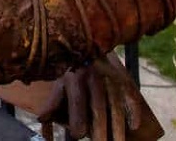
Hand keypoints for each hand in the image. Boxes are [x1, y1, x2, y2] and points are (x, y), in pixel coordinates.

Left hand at [34, 57, 160, 140]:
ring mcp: (110, 79)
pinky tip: (133, 127)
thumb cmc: (73, 73)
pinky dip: (133, 111)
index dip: (77, 118)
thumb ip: (53, 102)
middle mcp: (93, 78)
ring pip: (116, 105)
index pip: (77, 101)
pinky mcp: (124, 81)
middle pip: (98, 107)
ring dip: (118, 126)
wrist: (92, 44)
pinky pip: (131, 96)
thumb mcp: (60, 84)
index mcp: (74, 78)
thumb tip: (41, 118)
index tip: (78, 135)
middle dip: (100, 129)